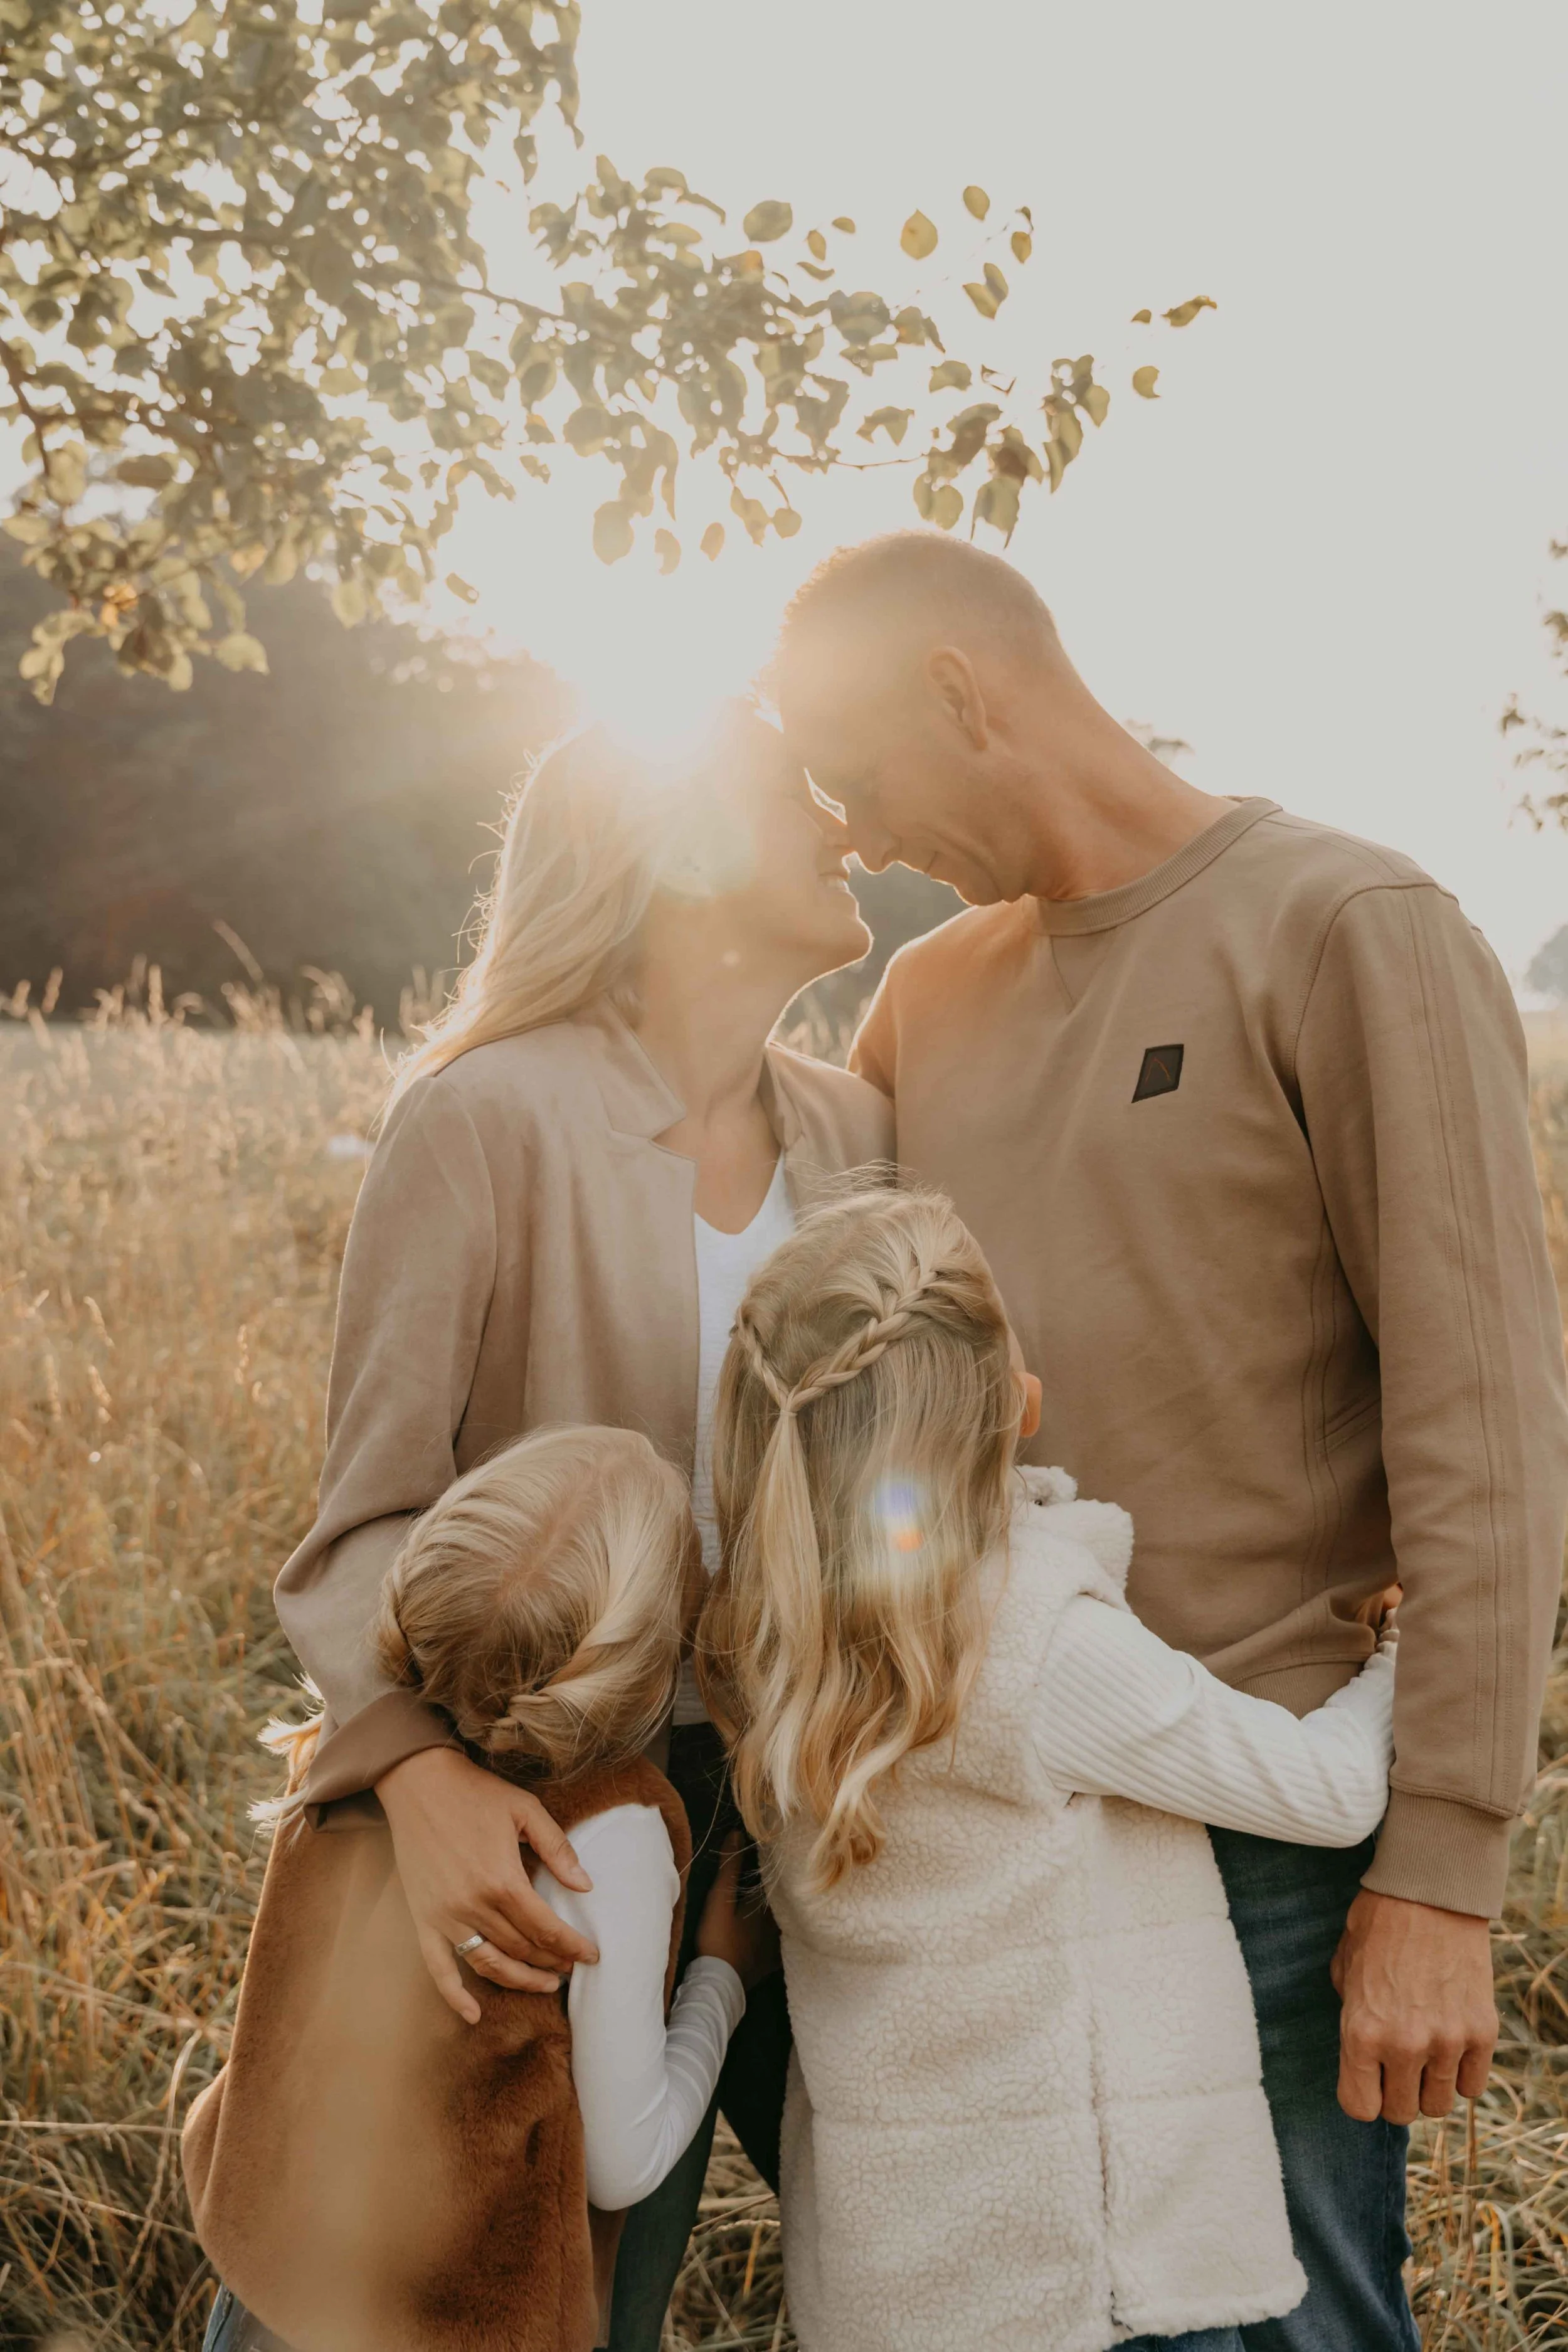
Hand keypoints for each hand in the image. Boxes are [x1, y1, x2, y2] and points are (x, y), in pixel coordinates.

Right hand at [377, 1746, 598, 2024]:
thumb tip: (585, 1886)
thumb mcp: (525, 1810)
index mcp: (502, 1881)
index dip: (572, 1946)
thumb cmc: (475, 1792)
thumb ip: (557, 1849)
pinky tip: (473, 2016)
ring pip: (489, 1964)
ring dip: (520, 1980)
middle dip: (551, 1961)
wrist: (418, 1782)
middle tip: (572, 1966)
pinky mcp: (422, 1919)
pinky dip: (455, 1996)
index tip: (592, 1955)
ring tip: (545, 1985)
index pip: (546, 1928)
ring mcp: (445, 1917)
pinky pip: (438, 1968)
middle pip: (521, 1949)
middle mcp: (473, 1906)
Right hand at [697, 1833, 781, 1992]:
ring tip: (781, 1903)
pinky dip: (781, 1939)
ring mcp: (775, 1946)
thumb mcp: (719, 1899)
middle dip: (781, 1891)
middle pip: (782, 1903)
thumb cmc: (719, 1938)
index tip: (776, 1856)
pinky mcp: (770, 1964)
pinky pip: (781, 1947)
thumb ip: (729, 1867)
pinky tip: (780, 1937)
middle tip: (780, 1877)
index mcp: (767, 1906)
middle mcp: (777, 1924)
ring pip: (783, 1923)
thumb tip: (737, 1833)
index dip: (775, 1869)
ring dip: (783, 1913)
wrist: (719, 1982)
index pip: (776, 1882)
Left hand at [1331, 1888, 1496, 2123]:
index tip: (1367, 2080)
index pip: (1359, 2107)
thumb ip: (1351, 2019)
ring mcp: (1447, 2041)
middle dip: (1395, 2093)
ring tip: (1424, 2054)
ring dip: (1429, 2086)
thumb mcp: (1344, 1970)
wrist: (1429, 1891)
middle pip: (1401, 2112)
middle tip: (1396, 2065)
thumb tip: (1361, 2057)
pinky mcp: (1481, 2033)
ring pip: (1439, 2106)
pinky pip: (1472, 2087)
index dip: (1362, 2096)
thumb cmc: (1378, 1926)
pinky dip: (1461, 2074)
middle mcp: (1404, 2044)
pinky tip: (1451, 2047)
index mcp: (1361, 2031)